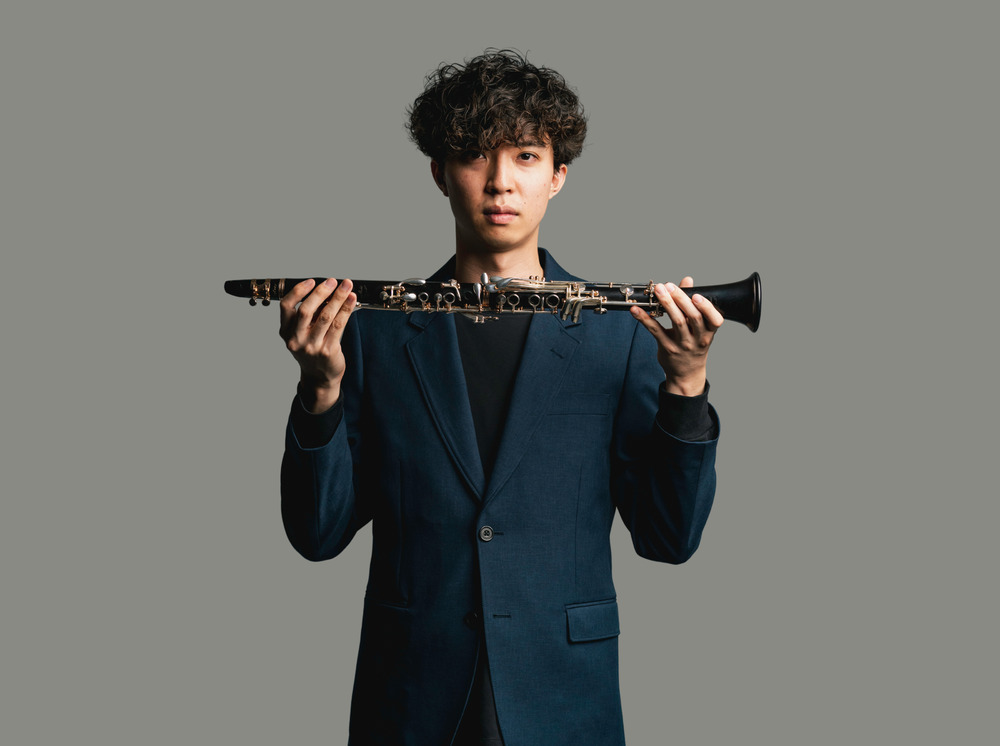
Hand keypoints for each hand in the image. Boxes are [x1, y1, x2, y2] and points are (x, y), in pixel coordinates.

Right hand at [279, 278, 355, 412]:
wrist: (319, 378)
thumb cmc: (312, 351)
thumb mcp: (302, 334)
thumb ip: (309, 315)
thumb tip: (326, 291)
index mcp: (286, 332)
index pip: (286, 306)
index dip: (298, 291)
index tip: (312, 281)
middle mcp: (296, 339)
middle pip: (306, 310)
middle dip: (321, 292)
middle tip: (333, 281)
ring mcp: (312, 346)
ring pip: (325, 316)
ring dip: (338, 298)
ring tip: (346, 286)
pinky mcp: (328, 350)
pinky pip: (338, 325)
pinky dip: (346, 310)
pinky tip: (352, 300)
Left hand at [630, 277, 723, 395]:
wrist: (686, 373)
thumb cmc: (693, 345)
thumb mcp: (698, 327)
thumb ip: (692, 303)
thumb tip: (687, 280)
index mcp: (708, 332)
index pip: (714, 320)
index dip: (707, 307)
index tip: (696, 296)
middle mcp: (697, 339)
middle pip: (692, 317)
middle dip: (681, 299)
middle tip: (669, 286)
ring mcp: (683, 345)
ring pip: (676, 322)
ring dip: (666, 304)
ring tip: (658, 291)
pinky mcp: (667, 348)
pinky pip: (656, 331)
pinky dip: (645, 319)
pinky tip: (636, 310)